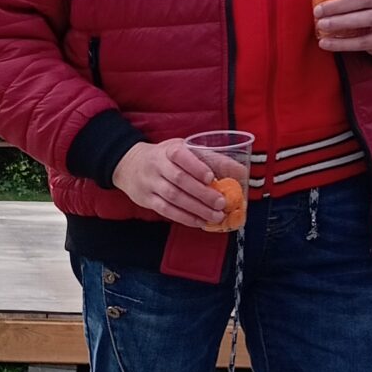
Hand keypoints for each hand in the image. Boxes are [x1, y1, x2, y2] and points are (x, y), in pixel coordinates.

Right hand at [114, 138, 230, 229]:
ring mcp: (150, 183)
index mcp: (168, 150)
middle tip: (221, 203)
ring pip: (173, 198)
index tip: (210, 177)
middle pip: (179, 180)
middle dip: (202, 193)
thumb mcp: (185, 149)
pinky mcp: (147, 199)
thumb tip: (241, 172)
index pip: (180, 155)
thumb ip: (212, 159)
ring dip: (196, 209)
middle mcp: (157, 165)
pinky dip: (184, 217)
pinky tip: (199, 221)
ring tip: (216, 216)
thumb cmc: (166, 157)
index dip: (195, 167)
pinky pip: (166, 210)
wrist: (130, 165)